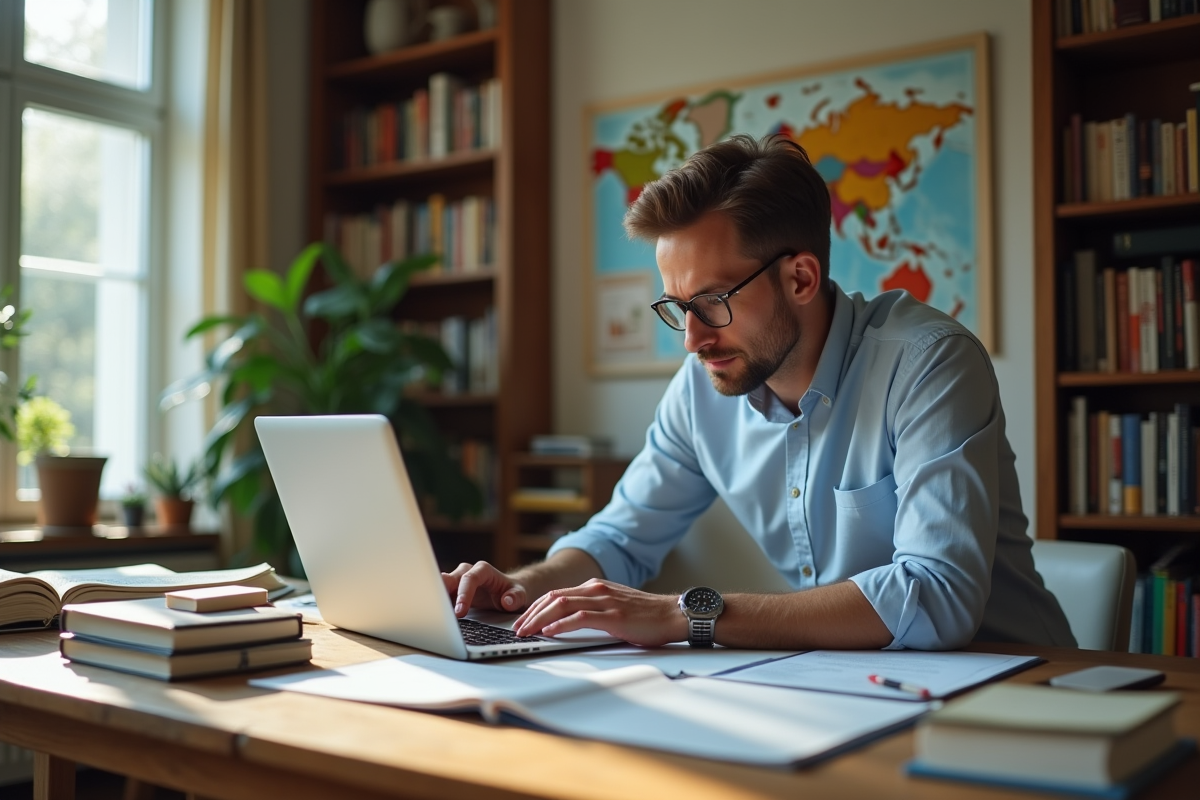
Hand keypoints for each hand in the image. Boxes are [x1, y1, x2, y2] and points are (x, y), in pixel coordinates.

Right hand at [441, 561, 527, 616]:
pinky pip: (440, 597)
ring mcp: (457, 581)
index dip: (463, 594)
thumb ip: (516, 597)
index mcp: (483, 570)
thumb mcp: (520, 595)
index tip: (460, 611)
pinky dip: (437, 606)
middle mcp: (467, 572)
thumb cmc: (513, 592)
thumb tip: (506, 601)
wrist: (508, 593)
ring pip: (440, 587)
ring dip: (436, 600)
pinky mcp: (452, 592)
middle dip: (441, 594)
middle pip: (449, 579)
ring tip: (431, 616)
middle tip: (437, 612)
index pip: (470, 579)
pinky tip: (435, 618)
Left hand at [513, 579, 687, 646]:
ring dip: (539, 619)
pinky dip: (561, 624)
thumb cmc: (647, 615)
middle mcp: (597, 589)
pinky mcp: (613, 616)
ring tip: (526, 632)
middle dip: (531, 613)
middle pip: (553, 597)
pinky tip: (550, 632)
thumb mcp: (615, 606)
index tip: (523, 620)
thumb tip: (571, 622)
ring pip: (562, 604)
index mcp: (596, 587)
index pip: (557, 593)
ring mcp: (604, 601)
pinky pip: (580, 617)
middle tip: (517, 628)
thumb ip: (594, 609)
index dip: (536, 607)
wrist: (674, 614)